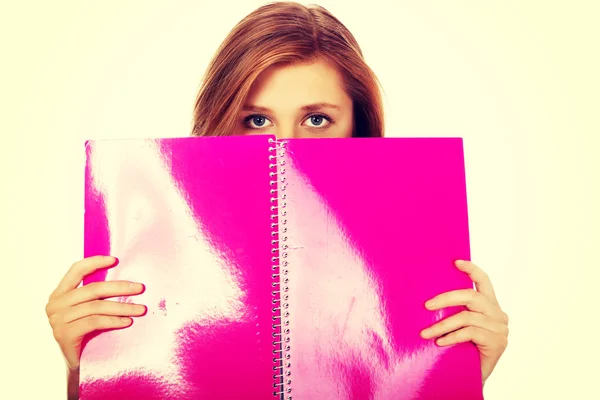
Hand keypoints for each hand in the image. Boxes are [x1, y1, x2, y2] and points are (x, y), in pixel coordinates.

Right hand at [45, 255, 145, 370]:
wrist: (77, 363)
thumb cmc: (86, 332)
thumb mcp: (88, 309)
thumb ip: (95, 294)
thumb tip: (124, 277)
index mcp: (60, 293)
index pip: (76, 270)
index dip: (95, 262)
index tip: (115, 260)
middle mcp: (55, 304)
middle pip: (93, 289)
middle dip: (120, 287)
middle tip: (140, 288)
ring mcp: (58, 320)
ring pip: (97, 307)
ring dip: (122, 307)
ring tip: (140, 309)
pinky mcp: (64, 334)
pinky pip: (94, 322)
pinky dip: (114, 321)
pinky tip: (127, 322)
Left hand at [420, 260, 508, 384]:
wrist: (471, 378)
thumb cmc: (462, 349)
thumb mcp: (458, 325)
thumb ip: (455, 310)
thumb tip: (429, 296)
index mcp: (490, 305)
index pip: (484, 281)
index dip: (472, 270)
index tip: (456, 262)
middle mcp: (498, 314)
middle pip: (471, 297)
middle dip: (446, 299)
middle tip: (427, 306)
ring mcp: (500, 329)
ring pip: (467, 317)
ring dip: (442, 325)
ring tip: (426, 333)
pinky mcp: (498, 343)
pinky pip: (470, 333)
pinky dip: (452, 336)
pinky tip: (440, 342)